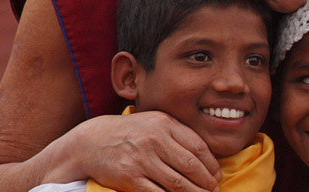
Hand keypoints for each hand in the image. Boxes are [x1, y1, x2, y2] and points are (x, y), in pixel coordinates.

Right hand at [58, 111, 220, 191]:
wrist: (92, 141)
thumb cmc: (131, 132)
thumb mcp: (156, 122)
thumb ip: (179, 134)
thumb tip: (207, 155)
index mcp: (165, 124)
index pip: (197, 146)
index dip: (211, 164)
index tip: (217, 175)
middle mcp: (154, 139)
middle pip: (190, 166)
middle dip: (207, 182)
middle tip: (214, 190)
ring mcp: (141, 159)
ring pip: (177, 183)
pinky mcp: (130, 177)